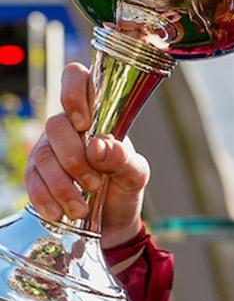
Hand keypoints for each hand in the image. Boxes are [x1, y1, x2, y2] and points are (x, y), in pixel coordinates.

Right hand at [24, 62, 149, 247]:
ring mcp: (49, 149)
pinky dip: (45, 198)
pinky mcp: (37, 175)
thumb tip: (98, 146)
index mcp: (96, 113)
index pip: (77, 79)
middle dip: (73, 158)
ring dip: (61, 185)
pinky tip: (59, 213)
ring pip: (42, 155)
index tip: (84, 122)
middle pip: (56, 125)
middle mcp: (68, 126)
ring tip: (81, 209)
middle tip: (95, 183)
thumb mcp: (135, 174)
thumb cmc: (124, 185)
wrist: (114, 221)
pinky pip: (32, 181)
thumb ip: (122, 158)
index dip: (74, 92)